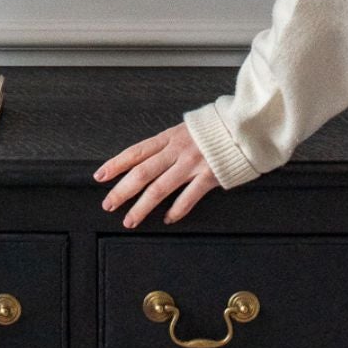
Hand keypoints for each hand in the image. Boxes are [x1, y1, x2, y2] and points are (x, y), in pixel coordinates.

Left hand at [93, 122, 220, 226]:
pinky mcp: (209, 176)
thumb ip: (170, 143)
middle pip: (141, 173)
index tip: (100, 176)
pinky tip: (167, 219)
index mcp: (170, 137)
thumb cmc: (218, 128)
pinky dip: (176, 211)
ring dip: (141, 207)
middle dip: (121, 191)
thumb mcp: (188, 128)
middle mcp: (177, 150)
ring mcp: (193, 164)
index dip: (115, 165)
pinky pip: (188, 197)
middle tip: (108, 205)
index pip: (135, 152)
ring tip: (129, 220)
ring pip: (159, 188)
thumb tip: (151, 156)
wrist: (247, 126)